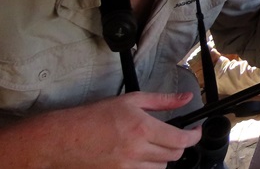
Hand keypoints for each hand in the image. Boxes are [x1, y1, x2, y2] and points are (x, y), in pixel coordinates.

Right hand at [2, 91, 201, 167]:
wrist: (63, 139)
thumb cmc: (93, 117)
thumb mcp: (131, 100)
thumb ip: (162, 100)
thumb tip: (185, 98)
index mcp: (142, 129)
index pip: (180, 140)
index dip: (194, 136)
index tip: (196, 130)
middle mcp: (136, 151)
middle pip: (173, 156)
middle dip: (179, 144)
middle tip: (174, 134)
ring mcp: (126, 168)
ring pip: (160, 168)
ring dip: (163, 157)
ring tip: (153, 144)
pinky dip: (148, 167)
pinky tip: (140, 156)